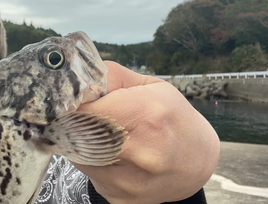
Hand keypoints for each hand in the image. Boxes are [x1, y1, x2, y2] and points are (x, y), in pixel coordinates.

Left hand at [73, 61, 219, 203]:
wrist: (196, 161)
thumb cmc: (173, 117)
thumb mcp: (150, 85)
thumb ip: (111, 76)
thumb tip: (77, 77)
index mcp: (144, 115)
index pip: (82, 109)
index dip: (72, 103)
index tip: (74, 99)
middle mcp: (136, 151)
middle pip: (73, 132)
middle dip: (74, 121)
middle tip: (87, 115)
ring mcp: (126, 180)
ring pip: (77, 154)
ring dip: (82, 141)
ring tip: (106, 135)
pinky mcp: (118, 197)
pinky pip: (88, 172)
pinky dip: (92, 160)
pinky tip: (112, 155)